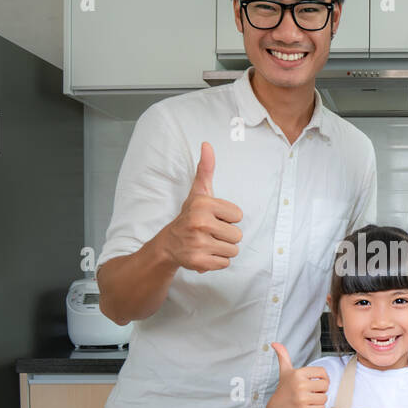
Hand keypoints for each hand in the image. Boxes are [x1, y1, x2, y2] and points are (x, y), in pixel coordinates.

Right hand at [162, 142, 243, 272]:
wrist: (169, 244)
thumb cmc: (190, 215)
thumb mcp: (198, 192)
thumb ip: (206, 169)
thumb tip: (207, 144)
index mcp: (203, 204)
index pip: (238, 215)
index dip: (228, 218)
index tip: (213, 217)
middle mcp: (199, 223)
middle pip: (238, 234)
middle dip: (227, 235)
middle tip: (210, 232)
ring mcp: (198, 244)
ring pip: (233, 250)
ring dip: (223, 248)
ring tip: (208, 242)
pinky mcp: (199, 262)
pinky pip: (225, 263)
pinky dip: (217, 261)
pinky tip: (205, 253)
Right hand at [267, 343, 329, 407]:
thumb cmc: (285, 388)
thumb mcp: (285, 371)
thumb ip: (283, 356)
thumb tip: (274, 343)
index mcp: (298, 373)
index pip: (323, 372)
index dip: (322, 378)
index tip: (316, 381)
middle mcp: (300, 385)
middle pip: (326, 385)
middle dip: (321, 390)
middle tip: (311, 392)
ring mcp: (301, 398)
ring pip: (325, 398)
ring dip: (319, 400)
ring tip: (308, 399)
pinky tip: (308, 407)